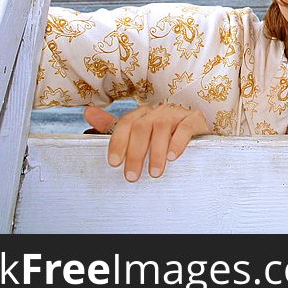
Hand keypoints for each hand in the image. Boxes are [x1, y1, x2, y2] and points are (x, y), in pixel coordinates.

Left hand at [83, 103, 211, 181]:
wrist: (199, 134)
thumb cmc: (165, 137)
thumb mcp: (140, 133)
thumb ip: (114, 126)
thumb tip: (88, 112)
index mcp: (144, 114)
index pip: (126, 123)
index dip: (118, 142)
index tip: (114, 163)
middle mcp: (159, 111)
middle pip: (142, 127)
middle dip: (135, 153)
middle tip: (132, 176)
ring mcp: (178, 113)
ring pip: (161, 127)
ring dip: (156, 152)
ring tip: (155, 173)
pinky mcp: (195, 119)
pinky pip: (185, 128)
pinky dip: (177, 142)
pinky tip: (173, 157)